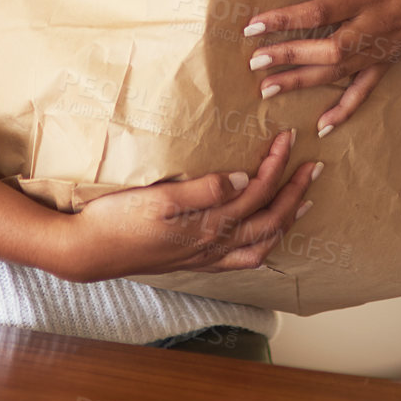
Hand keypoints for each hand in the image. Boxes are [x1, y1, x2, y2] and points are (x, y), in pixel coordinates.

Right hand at [54, 129, 318, 282]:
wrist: (87, 251)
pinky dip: (261, 246)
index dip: (276, 166)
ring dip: (285, 221)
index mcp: (208, 226)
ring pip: (260, 244)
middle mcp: (212, 246)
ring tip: (301, 202)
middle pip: (268, 221)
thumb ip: (204, 190)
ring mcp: (204, 257)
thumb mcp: (159, 198)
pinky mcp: (192, 261)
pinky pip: (240, 259)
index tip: (287, 139)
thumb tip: (243, 179)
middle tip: (312, 167)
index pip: (255, 193)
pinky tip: (260, 238)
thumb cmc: (118, 219)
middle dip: (294, 192)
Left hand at [243, 0, 400, 135]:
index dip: (287, 19)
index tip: (254, 25)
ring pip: (340, 72)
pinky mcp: (391, 61)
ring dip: (303, 82)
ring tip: (267, 91)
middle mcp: (376, 26)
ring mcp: (384, 48)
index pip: (323, 10)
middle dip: (290, 57)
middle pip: (329, 49)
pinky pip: (367, 89)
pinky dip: (345, 109)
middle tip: (254, 63)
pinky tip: (323, 125)